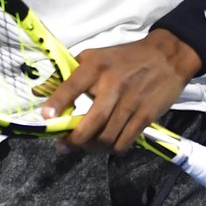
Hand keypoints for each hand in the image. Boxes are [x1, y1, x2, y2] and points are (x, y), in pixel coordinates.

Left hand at [41, 30, 200, 152]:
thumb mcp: (94, 57)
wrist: (167, 56)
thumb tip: (38, 91)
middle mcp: (113, 85)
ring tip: (84, 146)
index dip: (58, 102)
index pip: (74, 85)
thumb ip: (67, 74)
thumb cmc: (124, 58)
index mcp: (96, 67)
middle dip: (74, 140)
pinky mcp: (145, 116)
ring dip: (92, 148)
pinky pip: (124, 141)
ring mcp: (131, 102)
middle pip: (92, 122)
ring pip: (107, 137)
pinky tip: (106, 145)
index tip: (46, 118)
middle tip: (63, 146)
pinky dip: (112, 149)